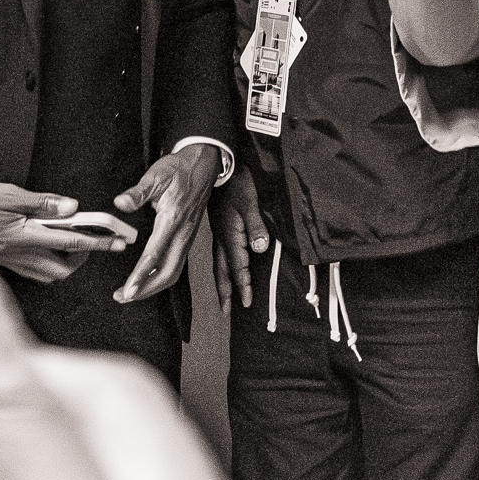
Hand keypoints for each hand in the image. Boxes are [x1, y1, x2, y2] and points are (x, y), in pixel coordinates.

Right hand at [0, 182, 122, 284]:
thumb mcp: (6, 195)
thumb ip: (42, 203)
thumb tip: (71, 208)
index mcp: (24, 237)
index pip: (71, 242)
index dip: (98, 242)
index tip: (118, 241)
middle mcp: (21, 255)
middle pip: (64, 268)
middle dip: (82, 257)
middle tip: (89, 238)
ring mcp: (12, 263)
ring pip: (50, 273)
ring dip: (66, 261)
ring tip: (69, 242)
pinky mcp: (5, 264)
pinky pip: (35, 272)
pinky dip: (49, 264)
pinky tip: (46, 247)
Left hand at [110, 146, 219, 306]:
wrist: (204, 165)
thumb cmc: (179, 169)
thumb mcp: (156, 175)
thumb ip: (138, 192)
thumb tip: (121, 203)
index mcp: (173, 220)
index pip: (155, 255)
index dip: (141, 276)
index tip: (128, 290)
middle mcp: (182, 234)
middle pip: (168, 274)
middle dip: (145, 290)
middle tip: (123, 296)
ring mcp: (187, 239)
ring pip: (173, 273)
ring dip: (152, 287)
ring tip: (131, 293)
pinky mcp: (187, 239)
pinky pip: (175, 266)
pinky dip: (160, 278)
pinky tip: (146, 280)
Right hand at [212, 173, 269, 312]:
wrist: (220, 167)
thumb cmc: (237, 183)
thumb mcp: (250, 203)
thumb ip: (256, 226)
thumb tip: (260, 249)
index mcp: (230, 236)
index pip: (237, 267)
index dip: (242, 286)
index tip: (246, 304)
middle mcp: (222, 239)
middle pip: (223, 272)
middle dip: (225, 292)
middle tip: (226, 312)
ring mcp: (219, 234)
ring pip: (219, 265)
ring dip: (222, 282)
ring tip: (224, 297)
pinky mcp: (220, 228)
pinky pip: (220, 255)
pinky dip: (222, 268)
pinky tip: (225, 269)